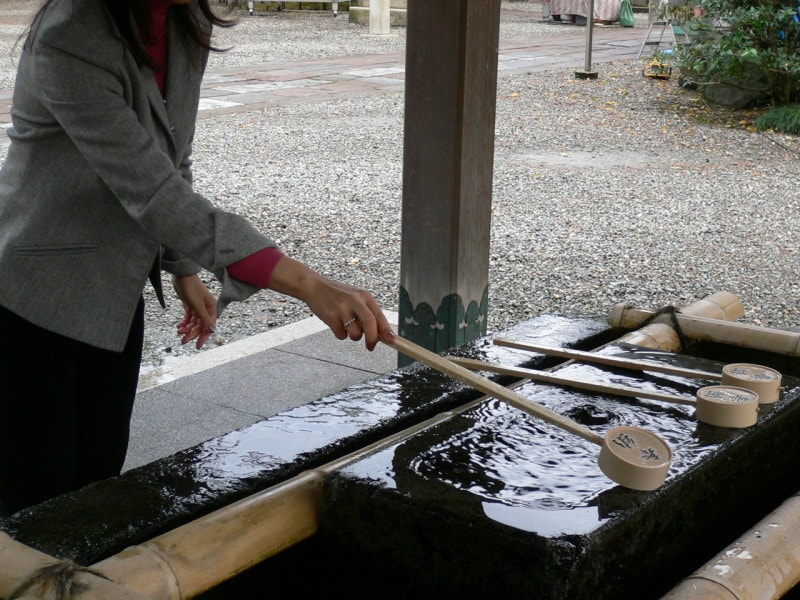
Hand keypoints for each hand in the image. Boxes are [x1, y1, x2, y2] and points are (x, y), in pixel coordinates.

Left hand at [173, 274, 217, 348]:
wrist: (182, 276)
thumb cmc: (191, 288)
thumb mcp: (197, 305)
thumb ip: (204, 319)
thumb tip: (213, 331)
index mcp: (212, 308)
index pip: (208, 326)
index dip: (203, 336)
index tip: (197, 346)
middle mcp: (206, 309)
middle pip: (200, 326)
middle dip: (192, 333)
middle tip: (183, 341)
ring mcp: (198, 307)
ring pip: (194, 322)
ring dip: (187, 328)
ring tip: (179, 332)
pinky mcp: (190, 305)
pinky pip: (189, 317)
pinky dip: (184, 322)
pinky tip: (179, 326)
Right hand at [266, 257, 394, 350]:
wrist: (315, 286)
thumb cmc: (339, 295)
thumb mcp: (357, 299)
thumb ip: (369, 313)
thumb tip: (382, 334)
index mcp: (365, 297)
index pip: (379, 316)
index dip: (386, 330)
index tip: (392, 340)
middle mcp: (355, 301)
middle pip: (370, 324)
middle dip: (372, 339)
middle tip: (371, 346)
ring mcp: (342, 309)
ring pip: (355, 333)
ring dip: (353, 336)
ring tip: (348, 327)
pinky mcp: (330, 316)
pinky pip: (341, 335)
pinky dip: (341, 335)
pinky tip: (337, 324)